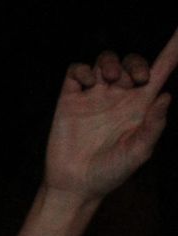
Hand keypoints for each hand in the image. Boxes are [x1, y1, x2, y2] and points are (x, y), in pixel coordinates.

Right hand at [43, 30, 177, 205]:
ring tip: (110, 78)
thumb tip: (166, 96)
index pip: (161, 69)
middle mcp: (118, 96)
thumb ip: (154, 125)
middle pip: (132, 61)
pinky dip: (83, 70)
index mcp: (141, 104)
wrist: (75, 186)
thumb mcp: (139, 152)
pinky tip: (88, 84)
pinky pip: (76, 71)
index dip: (173, 48)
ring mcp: (93, 96)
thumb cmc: (111, 172)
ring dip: (110, 62)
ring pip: (105, 61)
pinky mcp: (70, 100)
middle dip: (136, 62)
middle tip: (136, 80)